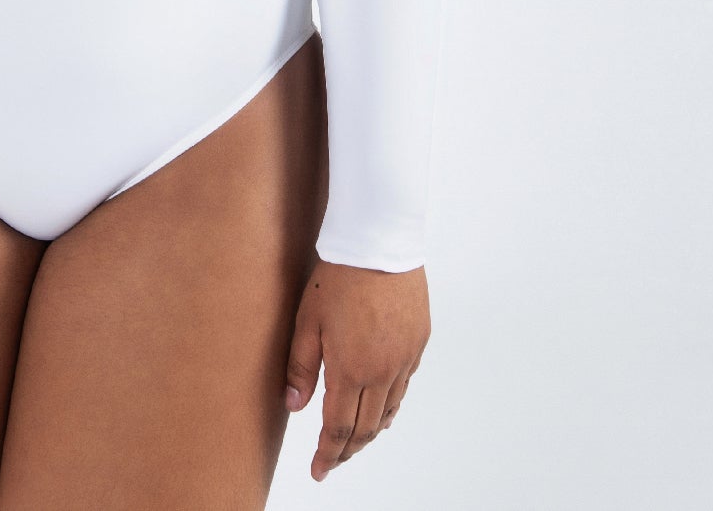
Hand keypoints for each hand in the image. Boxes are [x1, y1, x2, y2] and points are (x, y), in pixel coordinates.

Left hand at [283, 254, 429, 481]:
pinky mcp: (418, 342)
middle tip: (332, 460)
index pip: (339, 428)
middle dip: (348, 450)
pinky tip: (380, 405)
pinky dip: (390, 404)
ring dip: (370, 431)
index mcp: (352, 369)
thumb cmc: (338, 275)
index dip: (327, 454)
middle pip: (366, 428)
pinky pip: (404, 385)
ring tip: (354, 440)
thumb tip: (294, 406)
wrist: (380, 241)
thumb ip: (301, 366)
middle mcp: (383, 372)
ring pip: (389, 411)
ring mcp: (405, 358)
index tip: (318, 470)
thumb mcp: (307, 319)